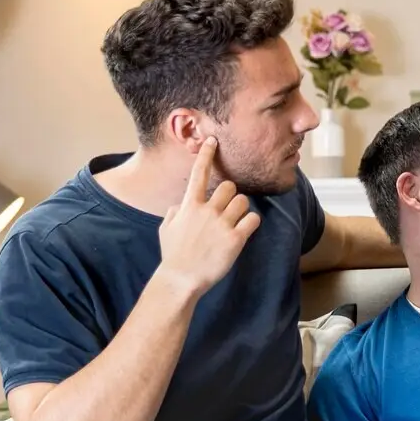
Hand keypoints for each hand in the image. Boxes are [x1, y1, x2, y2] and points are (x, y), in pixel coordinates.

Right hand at [157, 137, 261, 293]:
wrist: (181, 279)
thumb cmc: (173, 255)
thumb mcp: (166, 228)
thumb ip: (175, 212)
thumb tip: (180, 204)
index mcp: (188, 206)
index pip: (198, 173)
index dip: (206, 155)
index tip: (212, 140)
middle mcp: (206, 211)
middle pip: (229, 186)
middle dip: (231, 194)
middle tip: (227, 208)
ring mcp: (221, 224)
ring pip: (243, 200)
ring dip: (242, 208)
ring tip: (235, 221)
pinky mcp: (235, 239)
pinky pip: (253, 219)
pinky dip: (252, 222)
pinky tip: (244, 230)